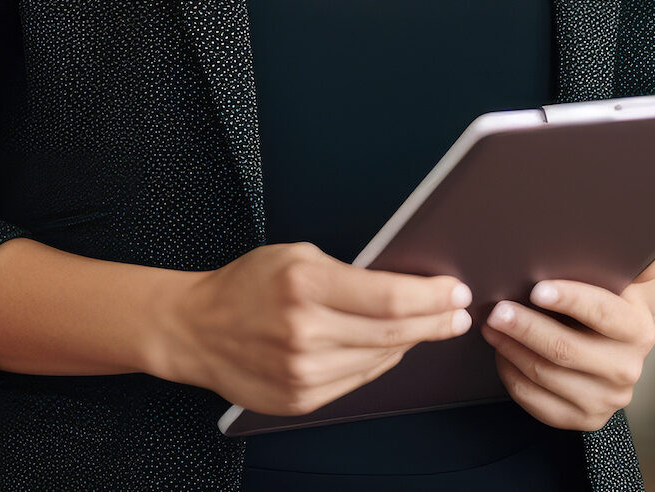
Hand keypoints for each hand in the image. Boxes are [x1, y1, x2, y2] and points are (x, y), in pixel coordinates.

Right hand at [168, 241, 471, 416]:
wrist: (196, 329)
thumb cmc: (246, 284)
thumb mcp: (296, 255)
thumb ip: (347, 271)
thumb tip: (402, 285)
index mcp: (305, 286)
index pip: (388, 297)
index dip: (430, 296)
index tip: (454, 291)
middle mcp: (305, 332)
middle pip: (393, 332)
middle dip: (434, 320)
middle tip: (458, 313)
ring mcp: (304, 371)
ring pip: (381, 359)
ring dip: (413, 342)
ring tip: (431, 326)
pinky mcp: (302, 399)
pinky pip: (358, 379)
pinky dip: (380, 361)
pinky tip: (391, 347)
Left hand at [481, 254, 654, 431]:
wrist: (616, 342)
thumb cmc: (609, 297)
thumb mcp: (623, 277)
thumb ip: (635, 266)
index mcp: (639, 330)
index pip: (602, 312)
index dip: (569, 299)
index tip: (537, 289)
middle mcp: (628, 369)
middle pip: (566, 349)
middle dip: (526, 328)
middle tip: (496, 310)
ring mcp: (608, 399)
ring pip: (547, 376)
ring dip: (511, 350)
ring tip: (490, 326)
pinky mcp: (586, 419)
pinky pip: (539, 404)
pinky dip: (513, 377)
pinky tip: (501, 354)